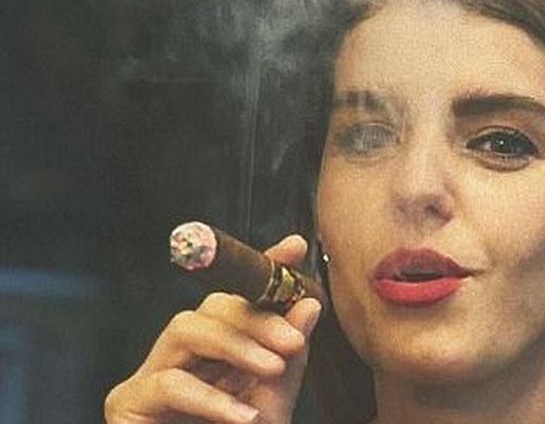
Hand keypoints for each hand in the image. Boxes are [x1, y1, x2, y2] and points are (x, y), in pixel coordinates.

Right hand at [104, 235, 321, 423]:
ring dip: (235, 344)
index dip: (262, 266)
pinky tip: (244, 415)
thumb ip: (290, 352)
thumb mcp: (275, 399)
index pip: (235, 297)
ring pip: (185, 328)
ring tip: (272, 367)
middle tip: (293, 338)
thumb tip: (308, 303)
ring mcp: (150, 374)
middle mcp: (180, 352)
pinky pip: (169, 384)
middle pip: (210, 307)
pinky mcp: (125, 404)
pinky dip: (211, 398)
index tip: (295, 248)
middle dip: (255, 317)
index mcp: (216, 347)